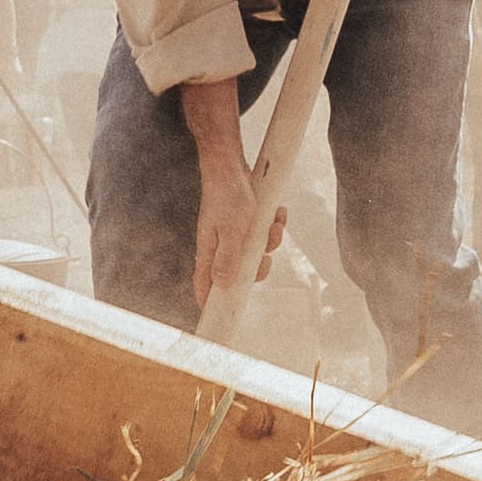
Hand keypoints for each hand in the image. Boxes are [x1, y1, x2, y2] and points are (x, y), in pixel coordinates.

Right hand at [184, 104, 284, 319]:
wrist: (229, 164)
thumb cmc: (227, 195)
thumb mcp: (232, 231)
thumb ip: (228, 259)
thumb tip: (223, 285)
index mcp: (209, 252)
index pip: (204, 286)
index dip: (213, 303)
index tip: (225, 316)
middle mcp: (217, 246)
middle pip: (238, 272)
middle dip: (259, 265)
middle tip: (265, 255)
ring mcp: (231, 234)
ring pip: (254, 251)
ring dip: (270, 240)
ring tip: (273, 223)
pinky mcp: (243, 222)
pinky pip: (261, 232)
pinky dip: (272, 224)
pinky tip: (277, 212)